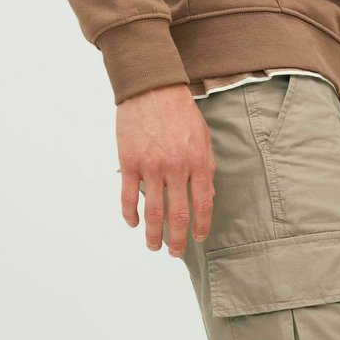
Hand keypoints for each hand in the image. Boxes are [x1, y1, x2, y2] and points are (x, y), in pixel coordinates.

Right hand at [117, 84, 216, 256]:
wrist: (151, 86)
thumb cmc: (180, 111)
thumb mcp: (203, 137)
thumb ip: (207, 167)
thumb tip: (210, 198)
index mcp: (197, 162)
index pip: (203, 204)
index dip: (201, 226)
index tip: (197, 238)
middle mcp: (175, 167)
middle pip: (177, 214)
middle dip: (177, 239)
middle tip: (174, 253)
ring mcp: (150, 166)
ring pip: (152, 211)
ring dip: (153, 234)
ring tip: (153, 246)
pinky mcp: (129, 162)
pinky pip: (129, 196)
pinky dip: (130, 214)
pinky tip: (133, 224)